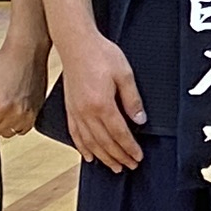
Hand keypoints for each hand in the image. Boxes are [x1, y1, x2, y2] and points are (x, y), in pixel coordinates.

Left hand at [0, 37, 41, 142]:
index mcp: (0, 106)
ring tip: (4, 103)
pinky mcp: (36, 113)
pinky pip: (21, 129)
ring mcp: (28, 115)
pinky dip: (15, 122)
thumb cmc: (3, 64)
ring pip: (8, 133)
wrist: (26, 54)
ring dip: (3, 123)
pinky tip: (13, 107)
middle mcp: (16, 114)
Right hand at [55, 25, 143, 169]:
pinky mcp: (69, 108)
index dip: (129, 148)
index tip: (138, 157)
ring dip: (102, 157)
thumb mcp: (125, 74)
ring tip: (113, 167)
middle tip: (130, 166)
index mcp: (102, 104)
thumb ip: (132, 99)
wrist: (76, 44)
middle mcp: (86, 112)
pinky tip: (88, 156)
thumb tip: (140, 120)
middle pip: (105, 142)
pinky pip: (75, 134)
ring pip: (90, 142)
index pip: (119, 134)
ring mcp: (76, 112)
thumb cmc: (101, 54)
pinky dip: (82, 147)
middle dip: (119, 156)